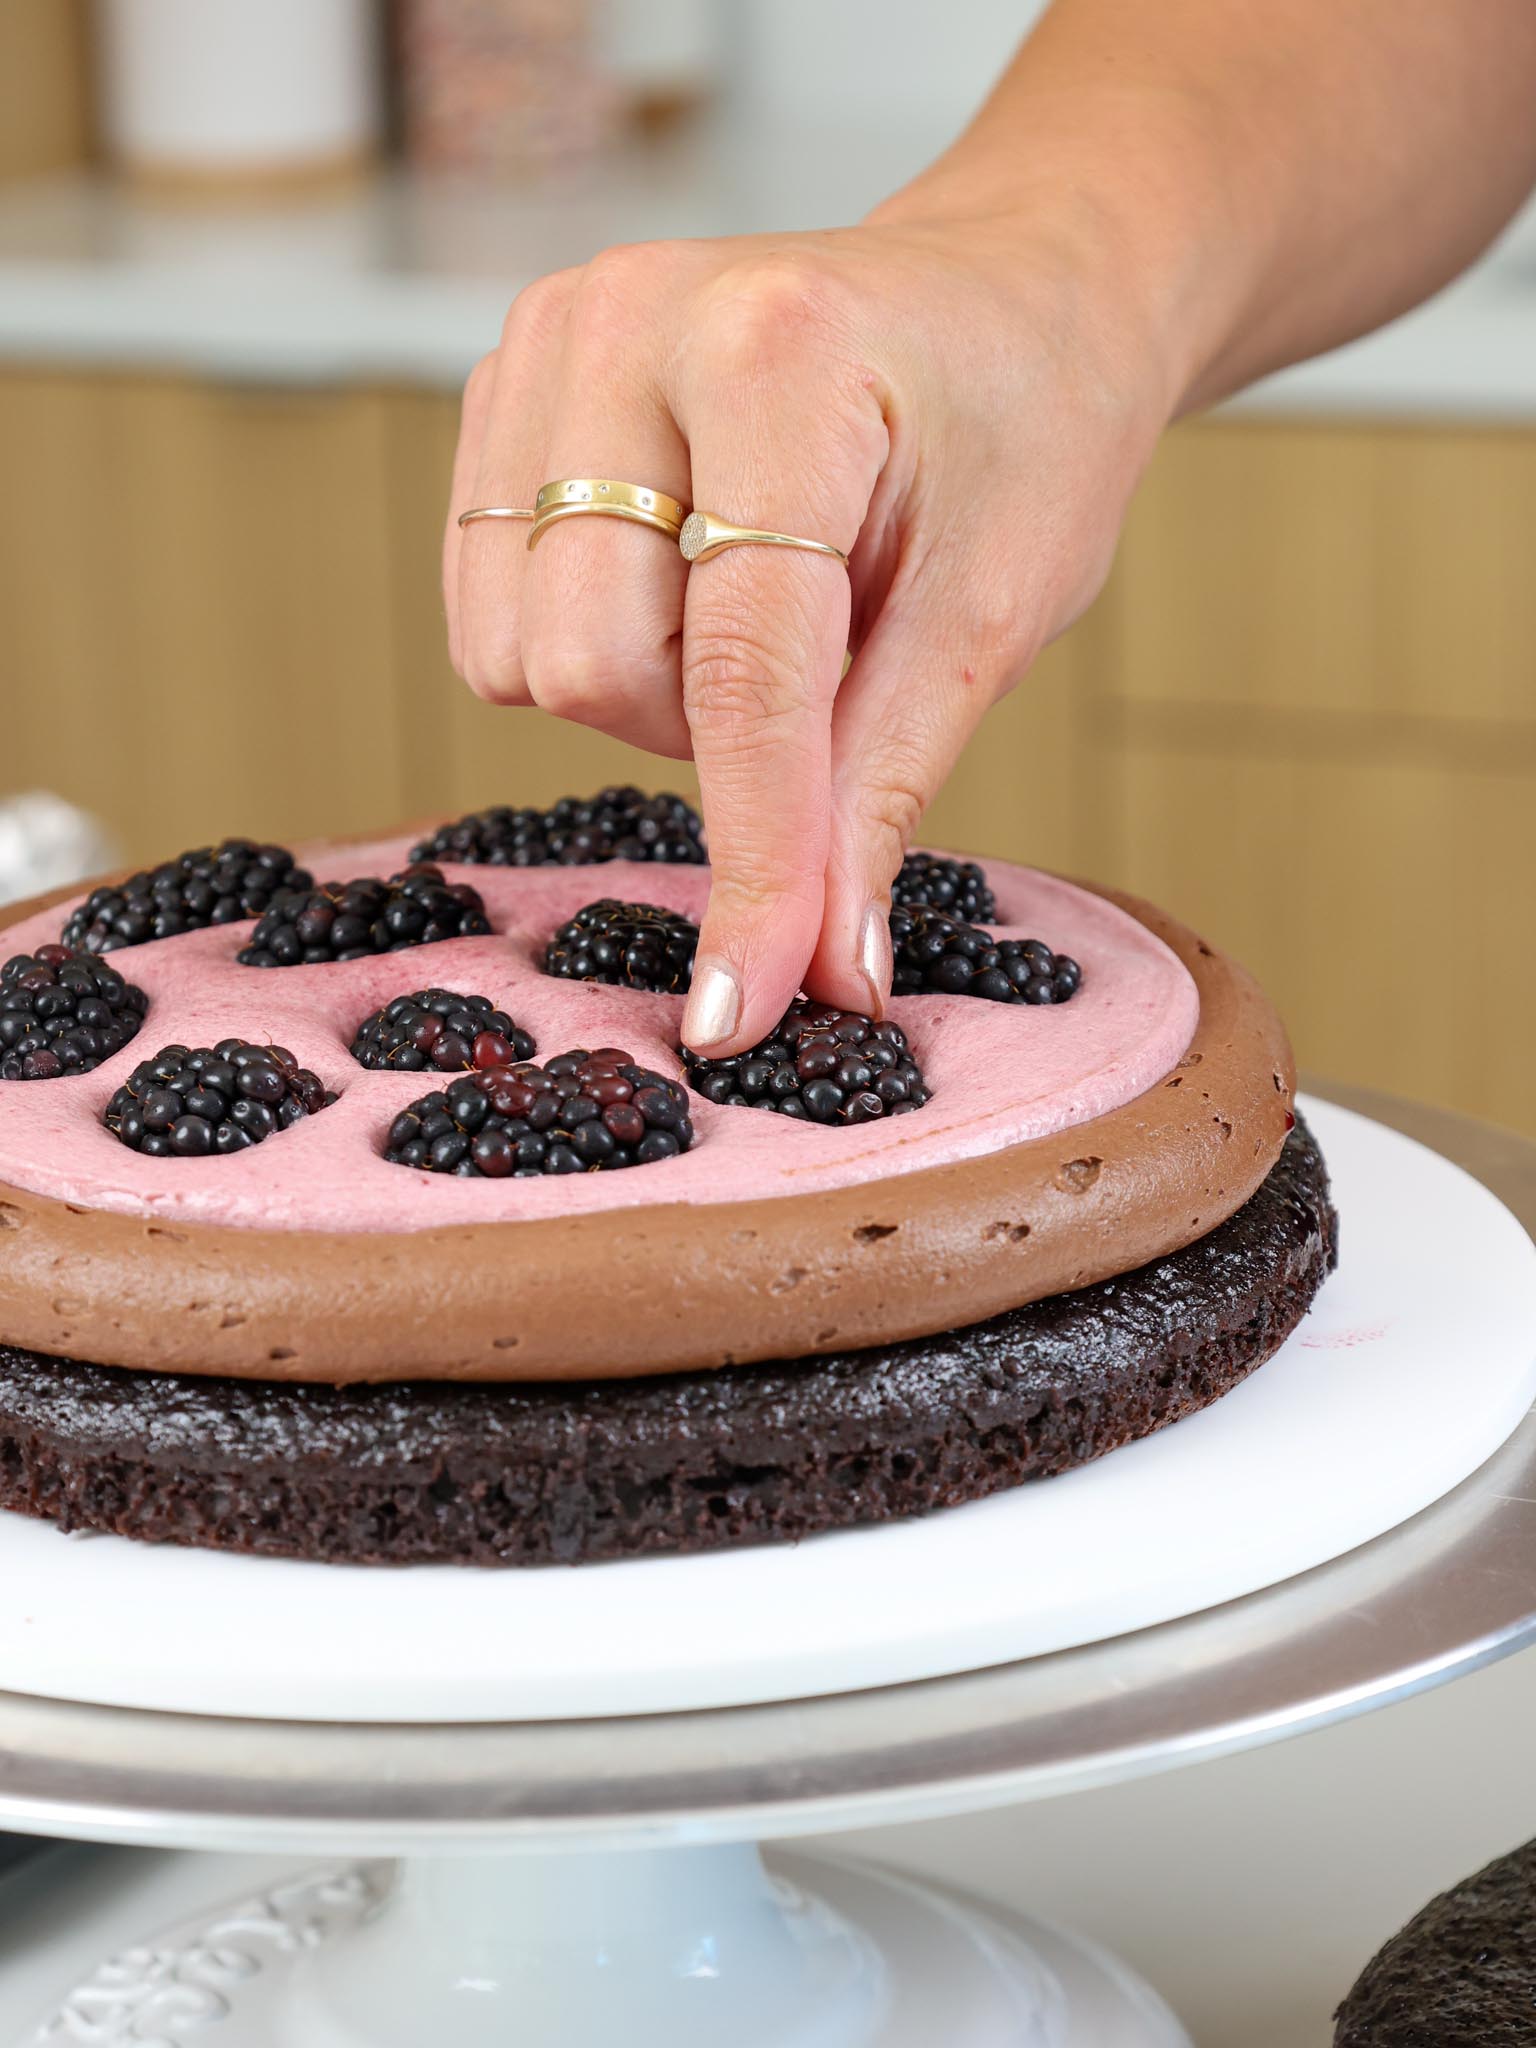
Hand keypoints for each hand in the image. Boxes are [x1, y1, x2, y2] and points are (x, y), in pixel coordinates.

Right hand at [444, 206, 1172, 1053]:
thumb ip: (881, 794)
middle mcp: (625, 322)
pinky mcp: (500, 381)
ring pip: (523, 654)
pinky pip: (488, 612)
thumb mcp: (991, 615)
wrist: (1002, 297)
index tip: (741, 1010)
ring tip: (750, 607)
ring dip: (645, 689)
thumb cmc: (1022, 434)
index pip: (740, 667)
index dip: (751, 856)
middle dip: (706, 731)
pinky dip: (586, 643)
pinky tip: (679, 577)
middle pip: (591, 666)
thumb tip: (817, 979)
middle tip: (817, 664)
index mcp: (780, 354)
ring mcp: (544, 341)